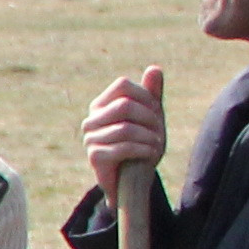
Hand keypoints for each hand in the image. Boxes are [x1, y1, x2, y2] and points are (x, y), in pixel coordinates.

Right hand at [80, 73, 167, 192]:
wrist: (133, 180)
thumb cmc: (141, 144)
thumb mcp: (150, 116)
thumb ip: (152, 94)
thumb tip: (154, 68)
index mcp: (101, 105)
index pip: (123, 85)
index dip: (145, 95)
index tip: (156, 111)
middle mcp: (91, 120)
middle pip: (124, 105)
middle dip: (149, 117)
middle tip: (159, 131)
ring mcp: (90, 139)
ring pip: (126, 128)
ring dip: (149, 137)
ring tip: (156, 145)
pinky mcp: (95, 157)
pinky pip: (123, 147)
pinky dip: (143, 149)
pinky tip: (150, 153)